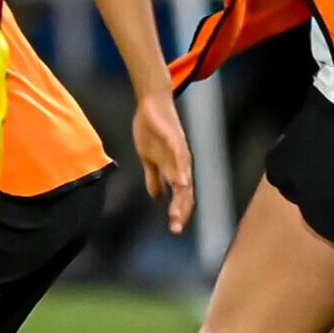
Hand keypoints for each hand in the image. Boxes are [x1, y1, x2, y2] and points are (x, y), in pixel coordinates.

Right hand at [131, 90, 195, 233]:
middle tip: (175, 228)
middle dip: (180, 210)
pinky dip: (180, 170)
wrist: (151, 103)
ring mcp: (179, 151)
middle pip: (184, 191)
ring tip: (177, 213)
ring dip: (181, 196)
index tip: (174, 229)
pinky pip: (179, 156)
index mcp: (174, 168)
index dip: (178, 211)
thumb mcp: (148, 158)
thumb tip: (156, 197)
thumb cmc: (151, 130)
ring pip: (183, 177)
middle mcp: (181, 163)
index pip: (180, 195)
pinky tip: (180, 182)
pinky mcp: (173, 139)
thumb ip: (154, 177)